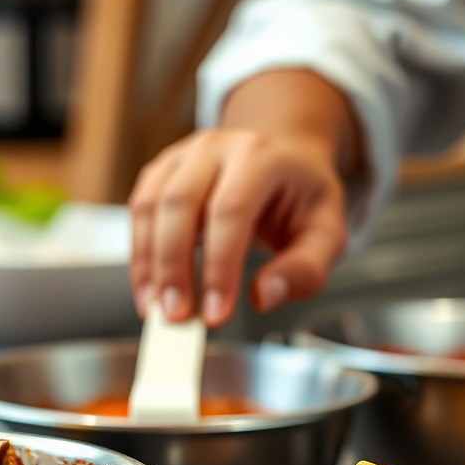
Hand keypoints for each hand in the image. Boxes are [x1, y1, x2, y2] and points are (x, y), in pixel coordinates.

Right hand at [128, 127, 348, 326]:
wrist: (282, 156)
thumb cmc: (302, 198)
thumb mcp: (327, 233)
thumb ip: (305, 269)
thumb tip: (263, 297)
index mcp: (261, 156)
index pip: (231, 210)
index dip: (219, 266)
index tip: (216, 314)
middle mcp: (216, 147)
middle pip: (180, 202)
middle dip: (173, 267)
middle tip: (175, 317)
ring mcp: (182, 156)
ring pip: (150, 206)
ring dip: (148, 264)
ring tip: (155, 310)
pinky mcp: (161, 171)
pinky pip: (138, 211)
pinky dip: (139, 254)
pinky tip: (148, 288)